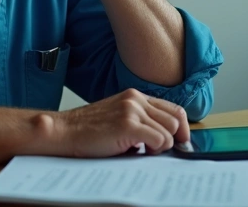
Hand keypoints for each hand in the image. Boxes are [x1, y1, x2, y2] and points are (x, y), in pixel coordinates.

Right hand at [53, 89, 189, 156]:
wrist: (65, 131)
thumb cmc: (88, 130)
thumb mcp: (118, 116)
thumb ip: (140, 120)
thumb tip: (166, 138)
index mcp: (135, 96)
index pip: (173, 108)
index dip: (182, 127)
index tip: (182, 141)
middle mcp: (136, 100)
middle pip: (176, 120)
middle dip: (173, 139)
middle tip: (157, 150)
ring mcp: (132, 111)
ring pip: (169, 132)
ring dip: (161, 146)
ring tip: (143, 150)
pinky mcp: (128, 125)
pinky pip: (159, 140)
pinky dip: (154, 150)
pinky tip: (137, 150)